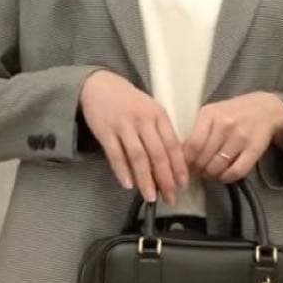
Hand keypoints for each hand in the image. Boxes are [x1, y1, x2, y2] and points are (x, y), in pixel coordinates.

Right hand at [79, 70, 190, 203]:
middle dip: (165, 179)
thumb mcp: (150, 110)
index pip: (172, 144)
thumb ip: (160, 133)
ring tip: (151, 197)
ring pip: (138, 157)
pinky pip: (115, 154)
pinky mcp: (105, 131)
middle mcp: (143, 119)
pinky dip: (122, 171)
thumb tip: (171, 165)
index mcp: (159, 114)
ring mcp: (124, 125)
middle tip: (170, 197)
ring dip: (145, 179)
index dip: (179, 167)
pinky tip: (128, 185)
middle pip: (157, 154)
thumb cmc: (129, 102)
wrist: (99, 85)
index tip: (183, 184)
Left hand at [181, 92, 282, 182]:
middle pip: (204, 159)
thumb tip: (180, 156)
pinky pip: (236, 172)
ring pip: (218, 167)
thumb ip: (196, 132)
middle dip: (198, 169)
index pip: (192, 146)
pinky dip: (226, 178)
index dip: (186, 161)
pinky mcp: (254, 149)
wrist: (265, 108)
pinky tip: (223, 175)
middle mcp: (225, 125)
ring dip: (211, 175)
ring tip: (210, 172)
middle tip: (198, 171)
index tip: (185, 166)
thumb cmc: (232, 113)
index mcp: (209, 114)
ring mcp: (241, 137)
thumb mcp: (211, 114)